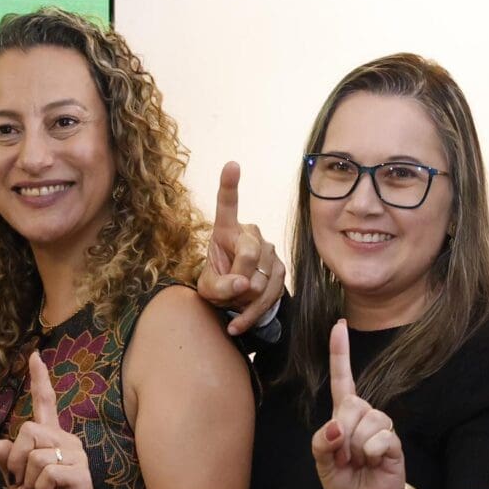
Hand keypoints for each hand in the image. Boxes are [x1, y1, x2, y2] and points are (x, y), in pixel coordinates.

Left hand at [0, 352, 105, 488]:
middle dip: (17, 461)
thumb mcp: (20, 484)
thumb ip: (9, 464)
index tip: (34, 356)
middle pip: (27, 430)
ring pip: (35, 456)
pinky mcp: (79, 473)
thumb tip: (0, 444)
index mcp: (52, 439)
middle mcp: (66, 440)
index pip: (45, 403)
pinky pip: (47, 474)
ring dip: (29, 483)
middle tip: (25, 483)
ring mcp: (75, 455)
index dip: (39, 380)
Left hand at [192, 161, 284, 336]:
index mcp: (226, 230)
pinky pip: (270, 295)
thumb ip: (219, 287)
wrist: (237, 301)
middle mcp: (250, 234)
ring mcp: (268, 250)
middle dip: (236, 280)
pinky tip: (237, 323)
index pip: (227, 206)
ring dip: (244, 300)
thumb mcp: (208, 289)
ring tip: (234, 302)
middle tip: (227, 290)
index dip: (229, 185)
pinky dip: (252, 313)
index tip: (232, 165)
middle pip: (248, 255)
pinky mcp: (280, 269)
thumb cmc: (219, 286)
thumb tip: (243, 283)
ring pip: (260, 279)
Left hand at [311, 321, 409, 488]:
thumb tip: (337, 426)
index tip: (339, 325)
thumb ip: (322, 443)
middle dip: (343, 433)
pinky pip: (379, 438)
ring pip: (366, 421)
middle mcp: (363, 415)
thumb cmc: (344, 484)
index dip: (340, 353)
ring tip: (359, 462)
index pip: (342, 379)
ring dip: (357, 447)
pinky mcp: (393, 441)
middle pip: (350, 404)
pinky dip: (372, 453)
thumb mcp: (322, 465)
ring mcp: (380, 427)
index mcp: (342, 416)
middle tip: (345, 457)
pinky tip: (373, 463)